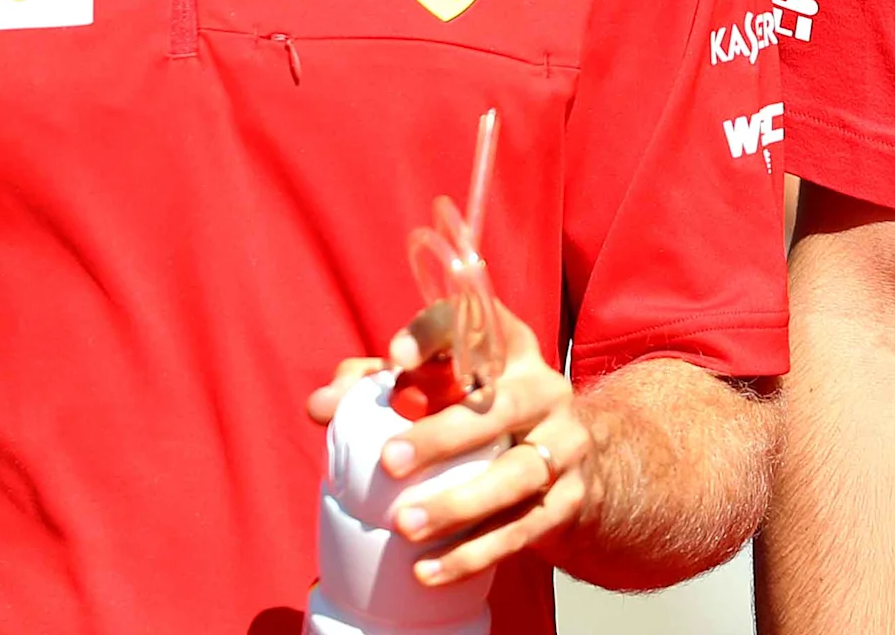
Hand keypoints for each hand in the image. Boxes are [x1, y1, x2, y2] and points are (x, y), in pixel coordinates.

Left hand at [303, 297, 594, 588]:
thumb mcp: (437, 390)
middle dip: (442, 436)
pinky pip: (521, 530)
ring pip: (516, 475)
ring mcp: (564, 445)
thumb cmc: (482, 418)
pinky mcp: (569, 499)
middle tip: (388, 461)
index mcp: (510, 351)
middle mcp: (544, 390)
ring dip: (458, 504)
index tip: (395, 357)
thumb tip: (321, 406)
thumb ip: (372, 387)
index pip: (478, 323)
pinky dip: (473, 554)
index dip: (437, 334)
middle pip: (499, 408)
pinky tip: (428, 570)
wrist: (574, 464)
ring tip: (404, 526)